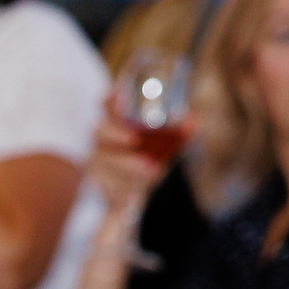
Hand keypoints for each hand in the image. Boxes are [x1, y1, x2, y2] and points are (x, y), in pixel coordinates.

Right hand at [85, 100, 186, 220]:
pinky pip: (101, 184)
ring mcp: (95, 160)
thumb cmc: (150, 159)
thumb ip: (179, 133)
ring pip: (99, 160)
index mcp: (120, 123)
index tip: (118, 94)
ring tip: (150, 172)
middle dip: (114, 134)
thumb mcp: (168, 145)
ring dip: (124, 165)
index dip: (111, 99)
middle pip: (99, 131)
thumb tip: (193, 122)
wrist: (135, 192)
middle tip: (133, 140)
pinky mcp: (95, 182)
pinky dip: (117, 188)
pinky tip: (130, 193)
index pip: (109, 105)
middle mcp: (103, 139)